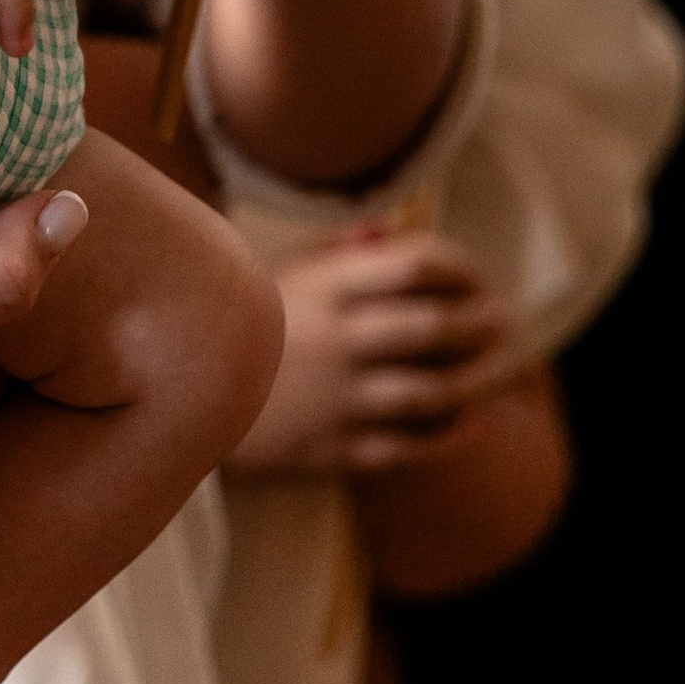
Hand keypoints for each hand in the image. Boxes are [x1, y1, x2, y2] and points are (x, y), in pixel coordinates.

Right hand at [230, 226, 514, 475]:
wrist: (180, 396)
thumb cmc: (240, 325)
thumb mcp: (278, 274)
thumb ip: (336, 252)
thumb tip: (389, 234)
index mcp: (320, 287)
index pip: (416, 265)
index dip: (461, 268)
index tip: (476, 278)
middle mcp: (333, 341)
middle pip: (433, 327)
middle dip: (482, 323)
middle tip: (504, 322)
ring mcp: (334, 399)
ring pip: (432, 392)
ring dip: (480, 380)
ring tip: (502, 370)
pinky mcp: (331, 449)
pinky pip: (408, 446)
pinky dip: (449, 435)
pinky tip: (472, 422)